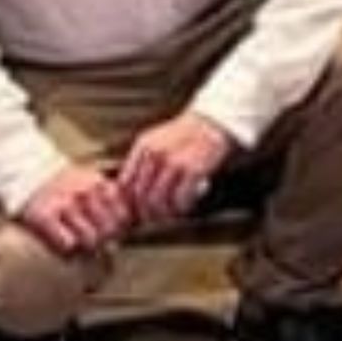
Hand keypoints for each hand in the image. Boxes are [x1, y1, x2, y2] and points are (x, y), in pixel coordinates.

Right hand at [17, 163, 135, 259]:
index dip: (118, 229)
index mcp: (100, 184)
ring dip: (85, 245)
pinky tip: (61, 239)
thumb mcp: (92, 183)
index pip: (123, 217)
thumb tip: (122, 233)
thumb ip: (110, 202)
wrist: (27, 172)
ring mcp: (65, 204)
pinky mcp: (45, 216)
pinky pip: (67, 243)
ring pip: (90, 239)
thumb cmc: (64, 184)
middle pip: (109, 231)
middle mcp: (84, 193)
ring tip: (77, 240)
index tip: (110, 232)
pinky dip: (67, 246)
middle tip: (93, 241)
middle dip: (103, 240)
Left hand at [113, 112, 234, 222]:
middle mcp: (155, 154)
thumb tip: (133, 192)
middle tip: (156, 219)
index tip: (138, 210)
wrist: (215, 121)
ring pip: (158, 201)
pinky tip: (186, 205)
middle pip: (140, 195)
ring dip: (165, 213)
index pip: (125, 183)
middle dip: (147, 212)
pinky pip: (180, 199)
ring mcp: (173, 161)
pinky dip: (182, 207)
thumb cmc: (189, 135)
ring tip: (173, 213)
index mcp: (143, 146)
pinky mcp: (192, 169)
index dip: (130, 202)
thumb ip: (144, 162)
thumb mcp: (159, 140)